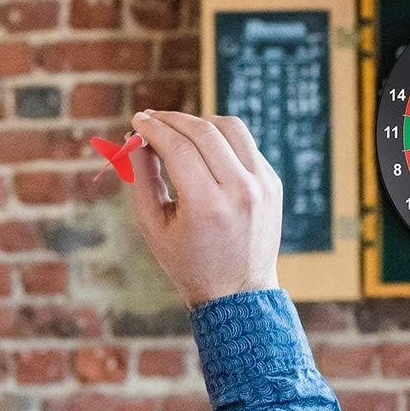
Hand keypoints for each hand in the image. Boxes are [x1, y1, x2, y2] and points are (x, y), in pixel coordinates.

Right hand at [128, 110, 282, 308]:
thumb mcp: (154, 227)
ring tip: (178, 130)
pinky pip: (245, 145)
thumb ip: (141, 179)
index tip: (137, 120)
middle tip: (151, 119)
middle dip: (172, 119)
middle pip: (203, 131)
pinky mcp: (273, 182)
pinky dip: (221, 139)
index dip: (153, 128)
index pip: (178, 146)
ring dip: (200, 122)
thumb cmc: (188, 263)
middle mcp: (240, 190)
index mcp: (207, 205)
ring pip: (230, 127)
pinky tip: (203, 149)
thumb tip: (136, 138)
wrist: (238, 291)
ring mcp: (262, 184)